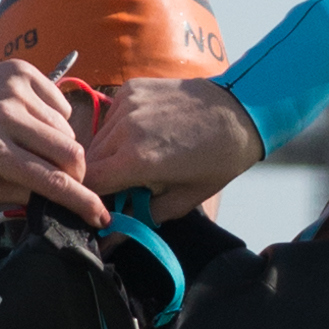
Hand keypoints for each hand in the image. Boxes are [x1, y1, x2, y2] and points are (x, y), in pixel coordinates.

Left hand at [0, 57, 98, 219]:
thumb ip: (17, 192)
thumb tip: (56, 197)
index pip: (51, 181)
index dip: (81, 202)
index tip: (99, 215)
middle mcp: (7, 116)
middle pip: (69, 151)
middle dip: (77, 172)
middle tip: (66, 178)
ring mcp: (15, 90)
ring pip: (66, 128)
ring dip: (60, 144)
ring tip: (35, 144)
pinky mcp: (20, 70)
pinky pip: (59, 101)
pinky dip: (54, 117)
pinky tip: (32, 120)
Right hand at [84, 76, 260, 205]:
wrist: (240, 111)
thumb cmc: (217, 159)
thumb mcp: (183, 199)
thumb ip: (140, 219)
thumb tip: (111, 240)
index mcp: (137, 159)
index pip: (89, 184)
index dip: (94, 198)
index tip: (106, 204)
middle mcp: (126, 128)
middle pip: (88, 161)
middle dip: (101, 177)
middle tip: (126, 183)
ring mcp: (127, 104)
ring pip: (97, 138)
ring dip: (109, 153)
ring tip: (138, 157)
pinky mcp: (132, 88)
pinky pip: (110, 116)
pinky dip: (119, 129)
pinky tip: (144, 133)